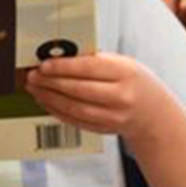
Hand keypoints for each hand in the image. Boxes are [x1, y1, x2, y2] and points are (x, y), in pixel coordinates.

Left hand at [24, 52, 171, 143]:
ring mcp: (112, 116)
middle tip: (33, 76)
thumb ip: (94, 60)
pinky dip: (56, 110)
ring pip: (74, 108)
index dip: (63, 67)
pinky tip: (45, 101)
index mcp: (125, 72)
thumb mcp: (122, 64)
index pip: (89, 68)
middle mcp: (120, 96)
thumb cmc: (133, 82)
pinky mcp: (103, 129)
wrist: (152, 112)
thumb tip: (59, 57)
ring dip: (49, 98)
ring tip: (34, 88)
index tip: (43, 64)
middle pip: (78, 90)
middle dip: (51, 83)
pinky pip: (74, 120)